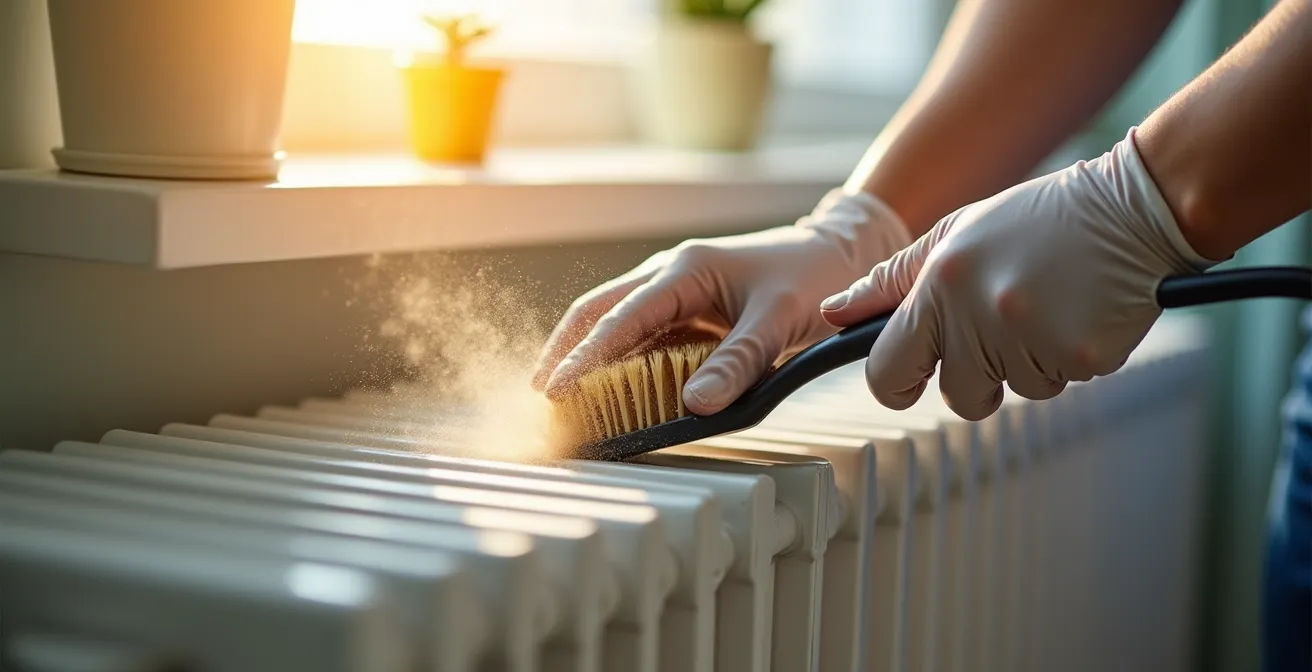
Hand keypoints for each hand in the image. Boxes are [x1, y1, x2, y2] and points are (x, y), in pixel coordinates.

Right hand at [533, 188, 913, 413]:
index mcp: (684, 270)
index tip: (558, 390)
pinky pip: (638, 333)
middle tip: (542, 395)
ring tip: (559, 395)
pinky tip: (604, 385)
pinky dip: (614, 358)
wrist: (837, 252)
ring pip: (611, 319)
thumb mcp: (779, 320)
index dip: (586, 357)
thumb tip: (694, 405)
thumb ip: (739, 362)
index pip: (621, 318)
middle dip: (564, 351)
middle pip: (597, 311)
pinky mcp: (683, 308)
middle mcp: (668, 275)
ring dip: (583, 353)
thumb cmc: (812, 277)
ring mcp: (673, 290)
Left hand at [820, 128, 1220, 420]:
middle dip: (974, 378)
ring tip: (1047, 305)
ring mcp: (1032, 340)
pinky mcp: (1080, 358)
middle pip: (956, 396)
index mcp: (940, 285)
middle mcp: (980, 316)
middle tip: (1001, 329)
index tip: (909, 378)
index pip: (886, 371)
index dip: (894, 383)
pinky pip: (1058, 384)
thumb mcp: (952, 235)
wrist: (1130, 208)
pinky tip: (1077, 312)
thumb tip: (832, 313)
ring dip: (1027, 362)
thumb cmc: (1035, 220)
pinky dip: (1064, 359)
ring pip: (1014, 391)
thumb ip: (889, 280)